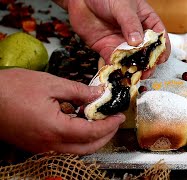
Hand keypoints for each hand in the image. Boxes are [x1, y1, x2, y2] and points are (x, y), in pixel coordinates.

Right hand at [0, 68, 124, 153]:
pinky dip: (77, 138)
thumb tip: (99, 93)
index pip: (92, 133)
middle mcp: (49, 144)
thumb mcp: (50, 84)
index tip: (119, 116)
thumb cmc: (10, 89)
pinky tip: (79, 122)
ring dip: (92, 138)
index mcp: (55, 129)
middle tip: (113, 121)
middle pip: (88, 148)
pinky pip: (63, 147)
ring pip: (76, 150)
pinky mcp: (35, 145)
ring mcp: (41, 147)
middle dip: (105, 135)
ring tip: (100, 120)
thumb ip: (79, 91)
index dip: (109, 125)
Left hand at [66, 0, 170, 78]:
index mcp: (146, 21)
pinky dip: (116, 69)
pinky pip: (114, 62)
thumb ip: (130, 23)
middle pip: (147, 53)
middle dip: (148, 63)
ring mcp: (122, 43)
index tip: (160, 58)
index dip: (162, 49)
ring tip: (133, 76)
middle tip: (146, 71)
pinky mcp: (107, 49)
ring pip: (132, 60)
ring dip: (133, 69)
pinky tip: (118, 73)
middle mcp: (136, 35)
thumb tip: (137, 42)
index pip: (159, 37)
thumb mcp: (123, 5)